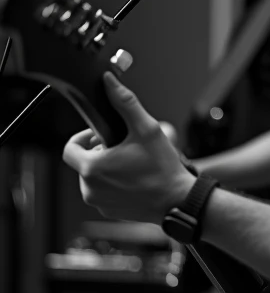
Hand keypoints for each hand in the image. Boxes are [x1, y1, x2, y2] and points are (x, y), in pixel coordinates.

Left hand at [62, 73, 195, 223]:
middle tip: (125, 148)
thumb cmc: (163, 168)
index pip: (70, 148)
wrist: (178, 200)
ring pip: (93, 177)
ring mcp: (98, 201)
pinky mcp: (108, 211)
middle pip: (84, 162)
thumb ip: (125, 103)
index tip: (101, 136)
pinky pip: (103, 192)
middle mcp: (89, 187)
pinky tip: (135, 180)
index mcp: (92, 167)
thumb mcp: (147, 129)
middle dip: (101, 152)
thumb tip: (109, 81)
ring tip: (132, 164)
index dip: (83, 137)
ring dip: (107, 168)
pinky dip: (115, 184)